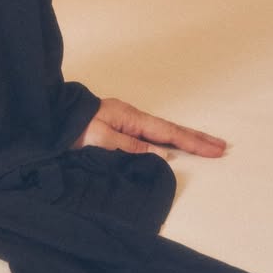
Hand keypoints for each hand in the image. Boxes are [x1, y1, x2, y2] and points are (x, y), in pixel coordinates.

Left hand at [72, 97, 226, 159]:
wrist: (51, 116)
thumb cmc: (73, 127)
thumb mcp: (101, 138)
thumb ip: (131, 147)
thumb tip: (164, 156)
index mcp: (130, 118)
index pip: (169, 133)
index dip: (193, 143)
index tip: (216, 149)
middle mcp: (131, 117)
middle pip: (170, 129)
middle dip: (196, 138)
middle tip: (221, 146)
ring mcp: (125, 121)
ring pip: (162, 131)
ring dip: (184, 138)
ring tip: (204, 145)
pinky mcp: (119, 126)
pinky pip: (150, 134)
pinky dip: (167, 139)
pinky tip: (171, 145)